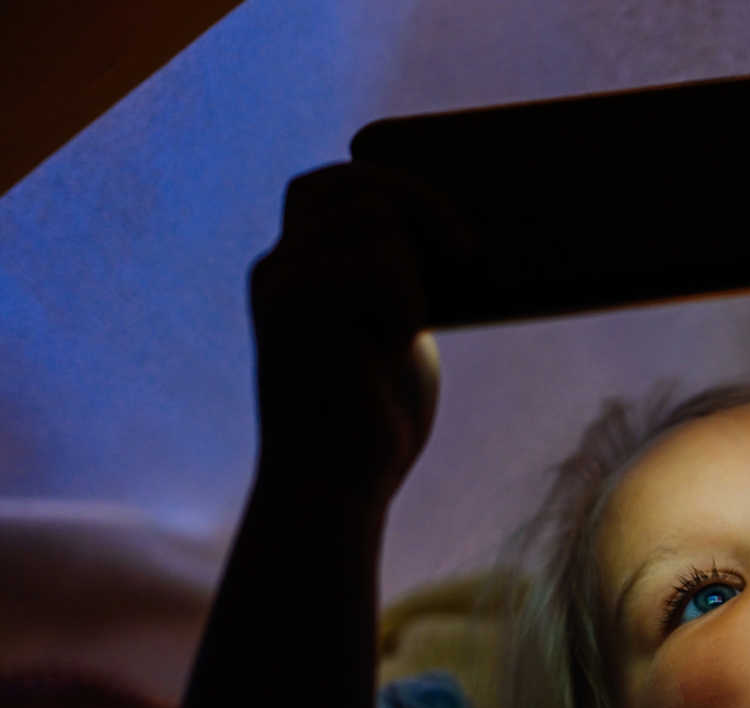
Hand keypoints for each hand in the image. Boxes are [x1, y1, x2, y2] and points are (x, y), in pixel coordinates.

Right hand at [248, 162, 474, 506]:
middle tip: (469, 254)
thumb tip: (470, 232)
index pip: (336, 183)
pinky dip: (406, 304)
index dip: (399, 185)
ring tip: (404, 335)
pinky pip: (380, 266)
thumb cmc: (377, 414)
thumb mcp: (401, 329)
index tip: (456, 234)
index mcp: (299, 267)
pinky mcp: (293, 307)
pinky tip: (392, 349)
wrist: (339, 484)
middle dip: (421, 203)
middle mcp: (279, 266)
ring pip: (374, 219)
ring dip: (413, 272)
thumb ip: (407, 276)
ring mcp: (279, 282)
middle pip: (353, 182)